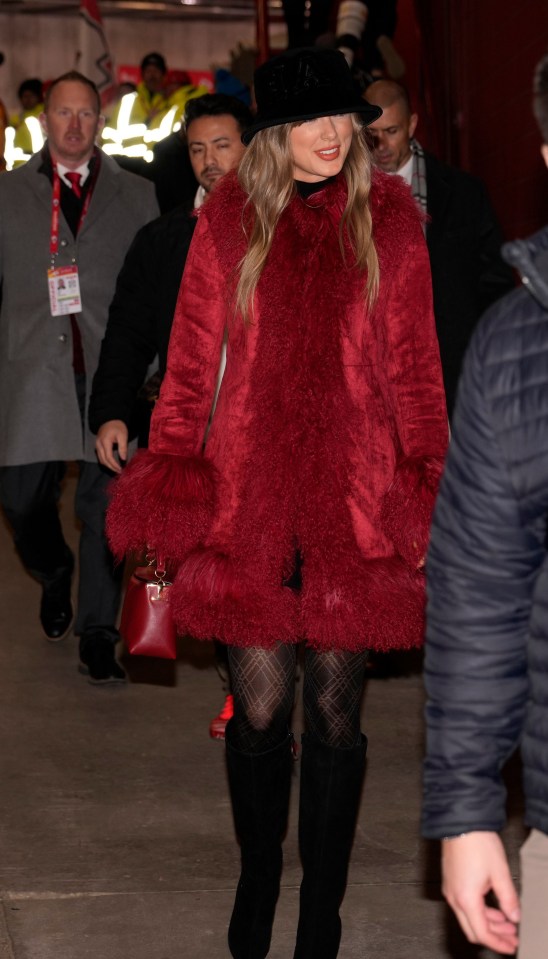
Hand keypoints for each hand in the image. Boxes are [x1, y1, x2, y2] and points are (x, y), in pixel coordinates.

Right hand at [95, 420, 128, 472]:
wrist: (109, 419)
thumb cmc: (117, 426)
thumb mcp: (123, 435)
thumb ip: (123, 447)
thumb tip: (123, 459)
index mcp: (105, 441)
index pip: (109, 458)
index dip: (114, 465)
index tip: (121, 469)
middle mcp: (99, 444)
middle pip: (103, 460)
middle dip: (111, 467)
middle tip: (119, 472)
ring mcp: (97, 445)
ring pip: (101, 459)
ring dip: (108, 465)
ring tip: (116, 469)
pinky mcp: (97, 445)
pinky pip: (100, 456)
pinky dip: (106, 461)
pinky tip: (112, 463)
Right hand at [442, 832, 519, 954]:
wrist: (459, 821)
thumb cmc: (476, 842)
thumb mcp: (500, 872)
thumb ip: (508, 898)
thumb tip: (515, 916)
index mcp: (466, 899)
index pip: (482, 933)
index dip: (498, 944)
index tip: (511, 946)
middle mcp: (454, 897)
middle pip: (473, 929)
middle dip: (494, 936)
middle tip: (511, 936)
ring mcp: (450, 888)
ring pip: (468, 917)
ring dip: (488, 922)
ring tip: (507, 921)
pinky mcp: (450, 880)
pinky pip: (464, 904)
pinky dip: (479, 910)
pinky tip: (493, 905)